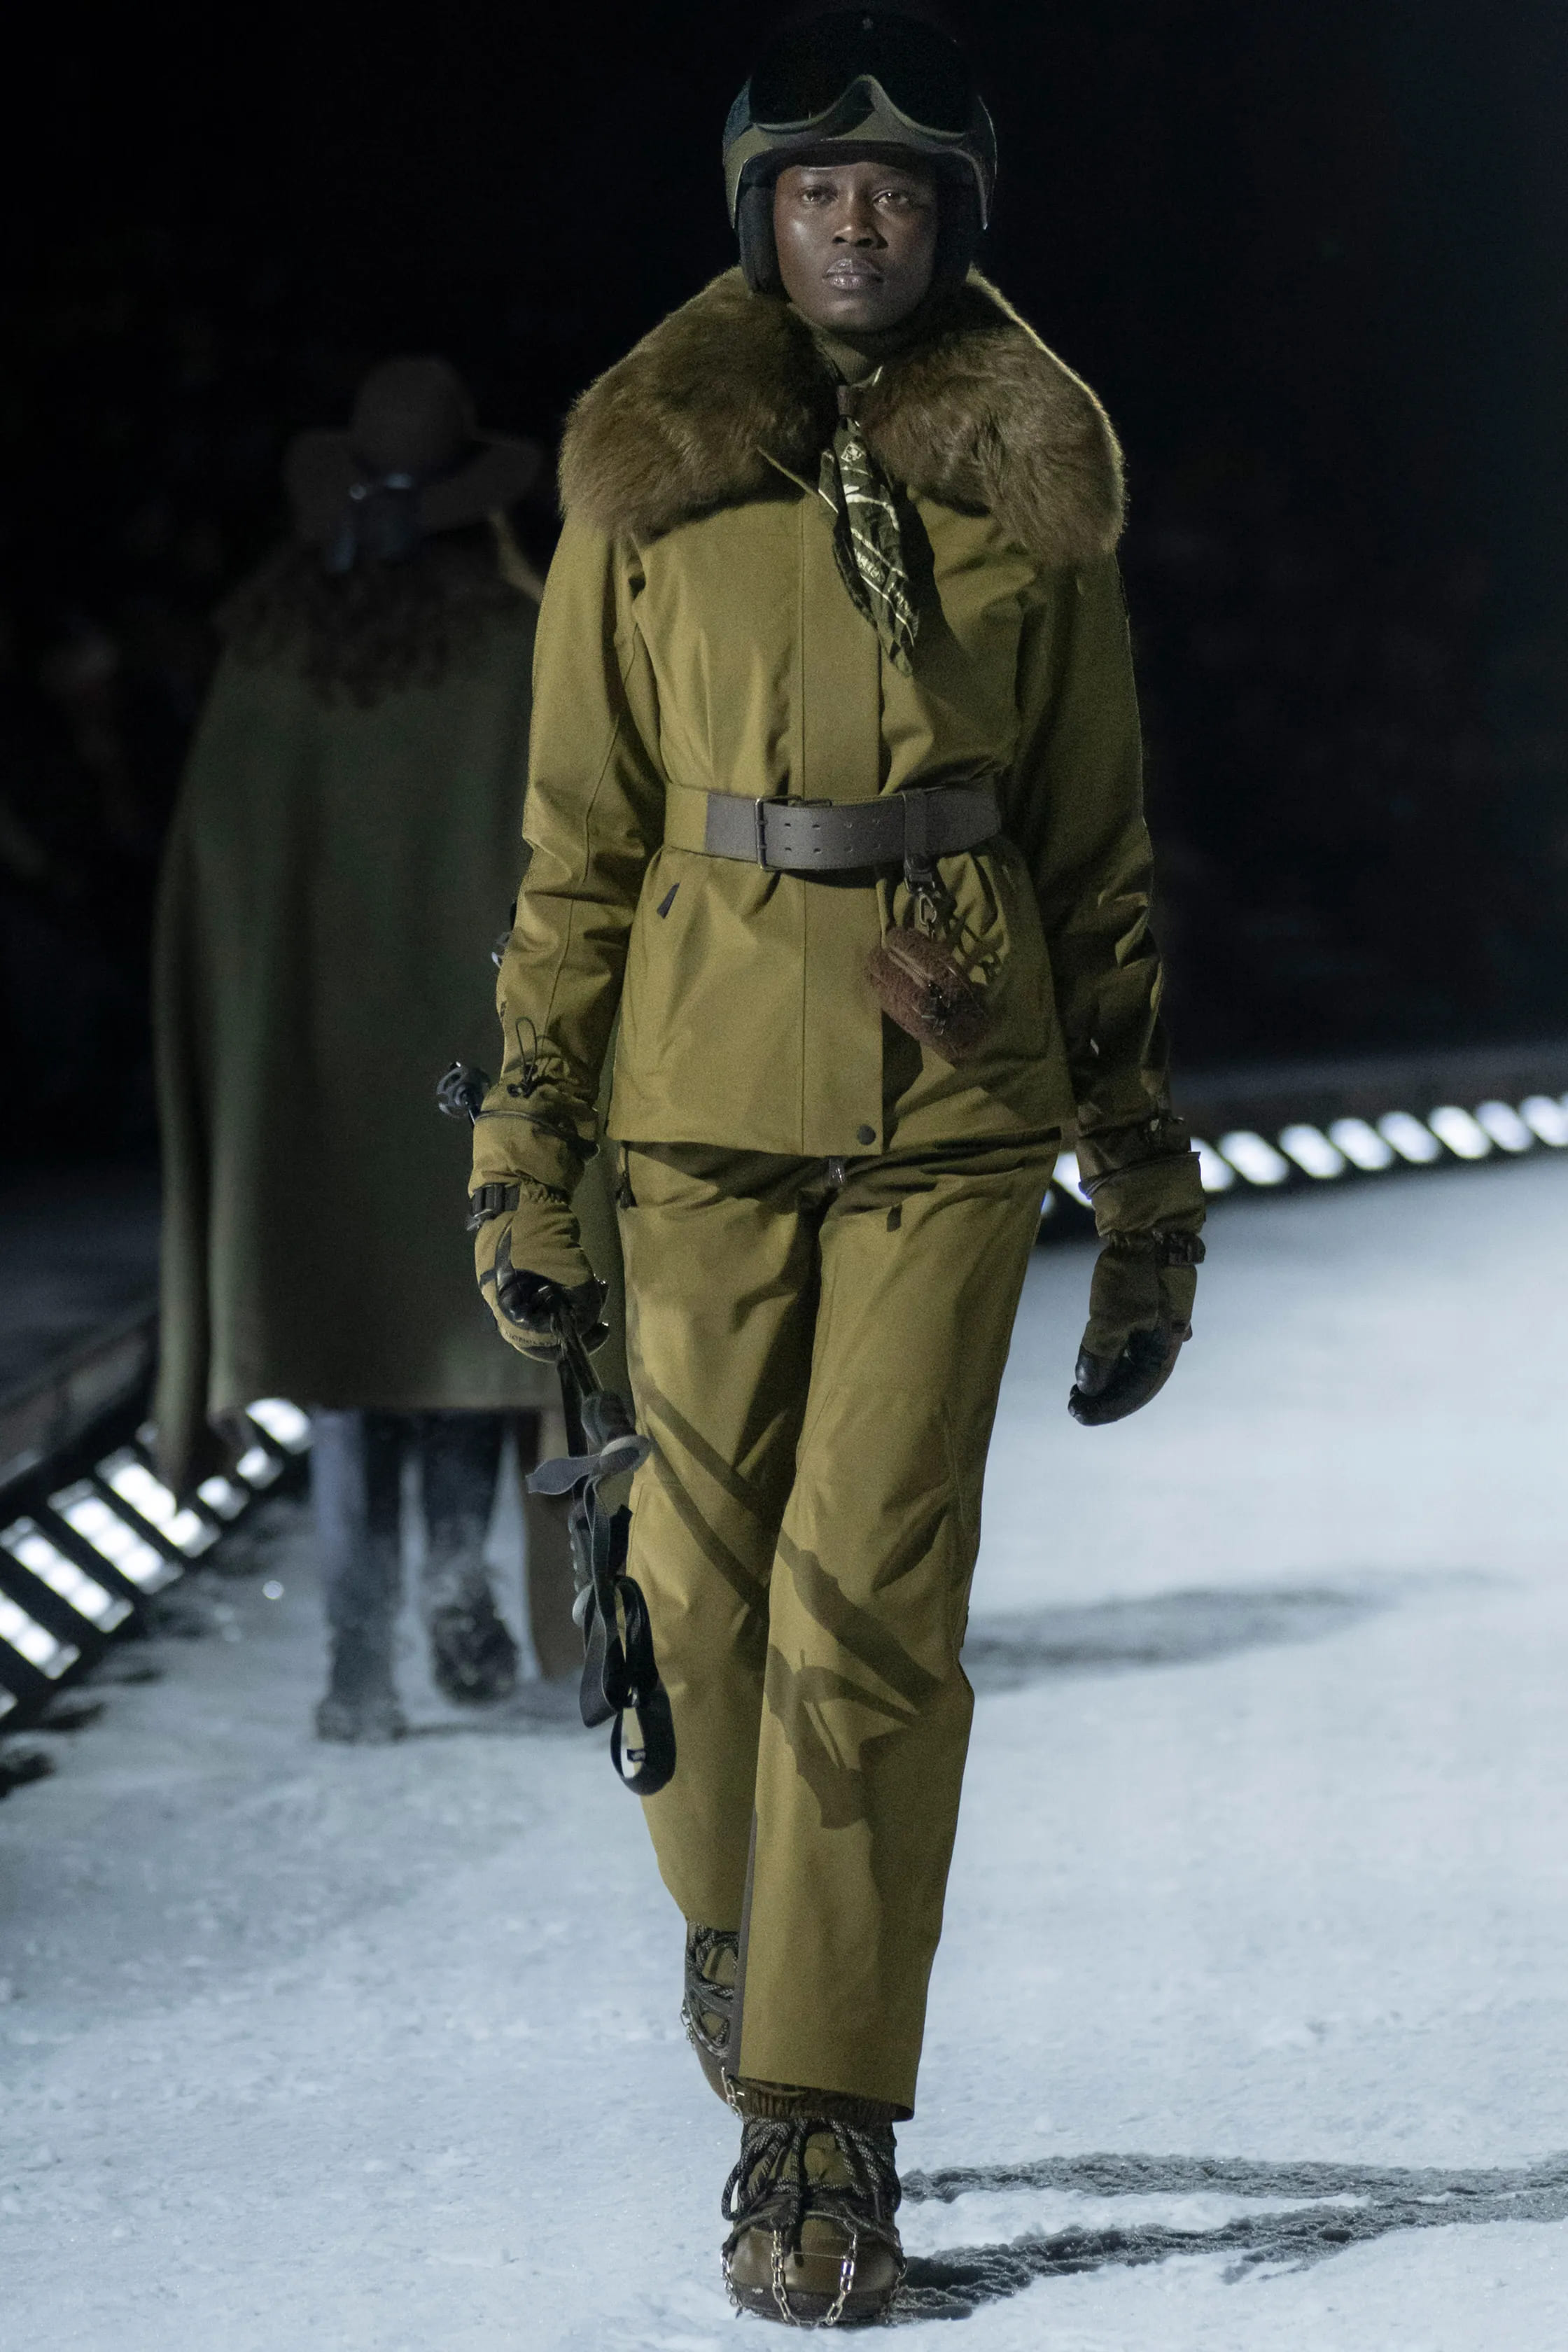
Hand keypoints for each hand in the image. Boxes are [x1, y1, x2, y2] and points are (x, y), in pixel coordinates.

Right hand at [472, 1183, 606, 1361]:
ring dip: (574, 1305)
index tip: (593, 1336)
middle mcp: (502, 1298)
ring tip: (599, 1290)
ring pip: (545, 1308)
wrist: (521, 1187)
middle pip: (538, 1328)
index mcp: (504, 1305)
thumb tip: (588, 1319)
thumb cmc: (540, 1230)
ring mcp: (509, 1281)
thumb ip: (582, 1301)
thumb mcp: (570, 1268)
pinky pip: (545, 1288)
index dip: (565, 1342)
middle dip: (572, 1324)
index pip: (533, 1340)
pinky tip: (590, 1279)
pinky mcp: (520, 1265)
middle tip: (600, 1321)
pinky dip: (567, 1288)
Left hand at [1068, 1118, 1205, 1426]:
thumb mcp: (1111, 1316)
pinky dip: (1110, 1354)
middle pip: (1137, 1379)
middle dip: (1106, 1395)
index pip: (1139, 1391)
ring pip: (1132, 1360)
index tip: (1079, 1416)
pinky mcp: (1145, 1302)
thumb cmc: (1134, 1269)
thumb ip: (1099, 1354)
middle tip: (1074, 1406)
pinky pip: (1129, 1340)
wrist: (1148, 1221)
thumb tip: (1088, 1387)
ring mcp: (1157, 1319)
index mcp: (1166, 1345)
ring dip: (1107, 1376)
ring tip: (1078, 1388)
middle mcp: (1166, 1336)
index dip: (1109, 1408)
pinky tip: (1093, 1361)